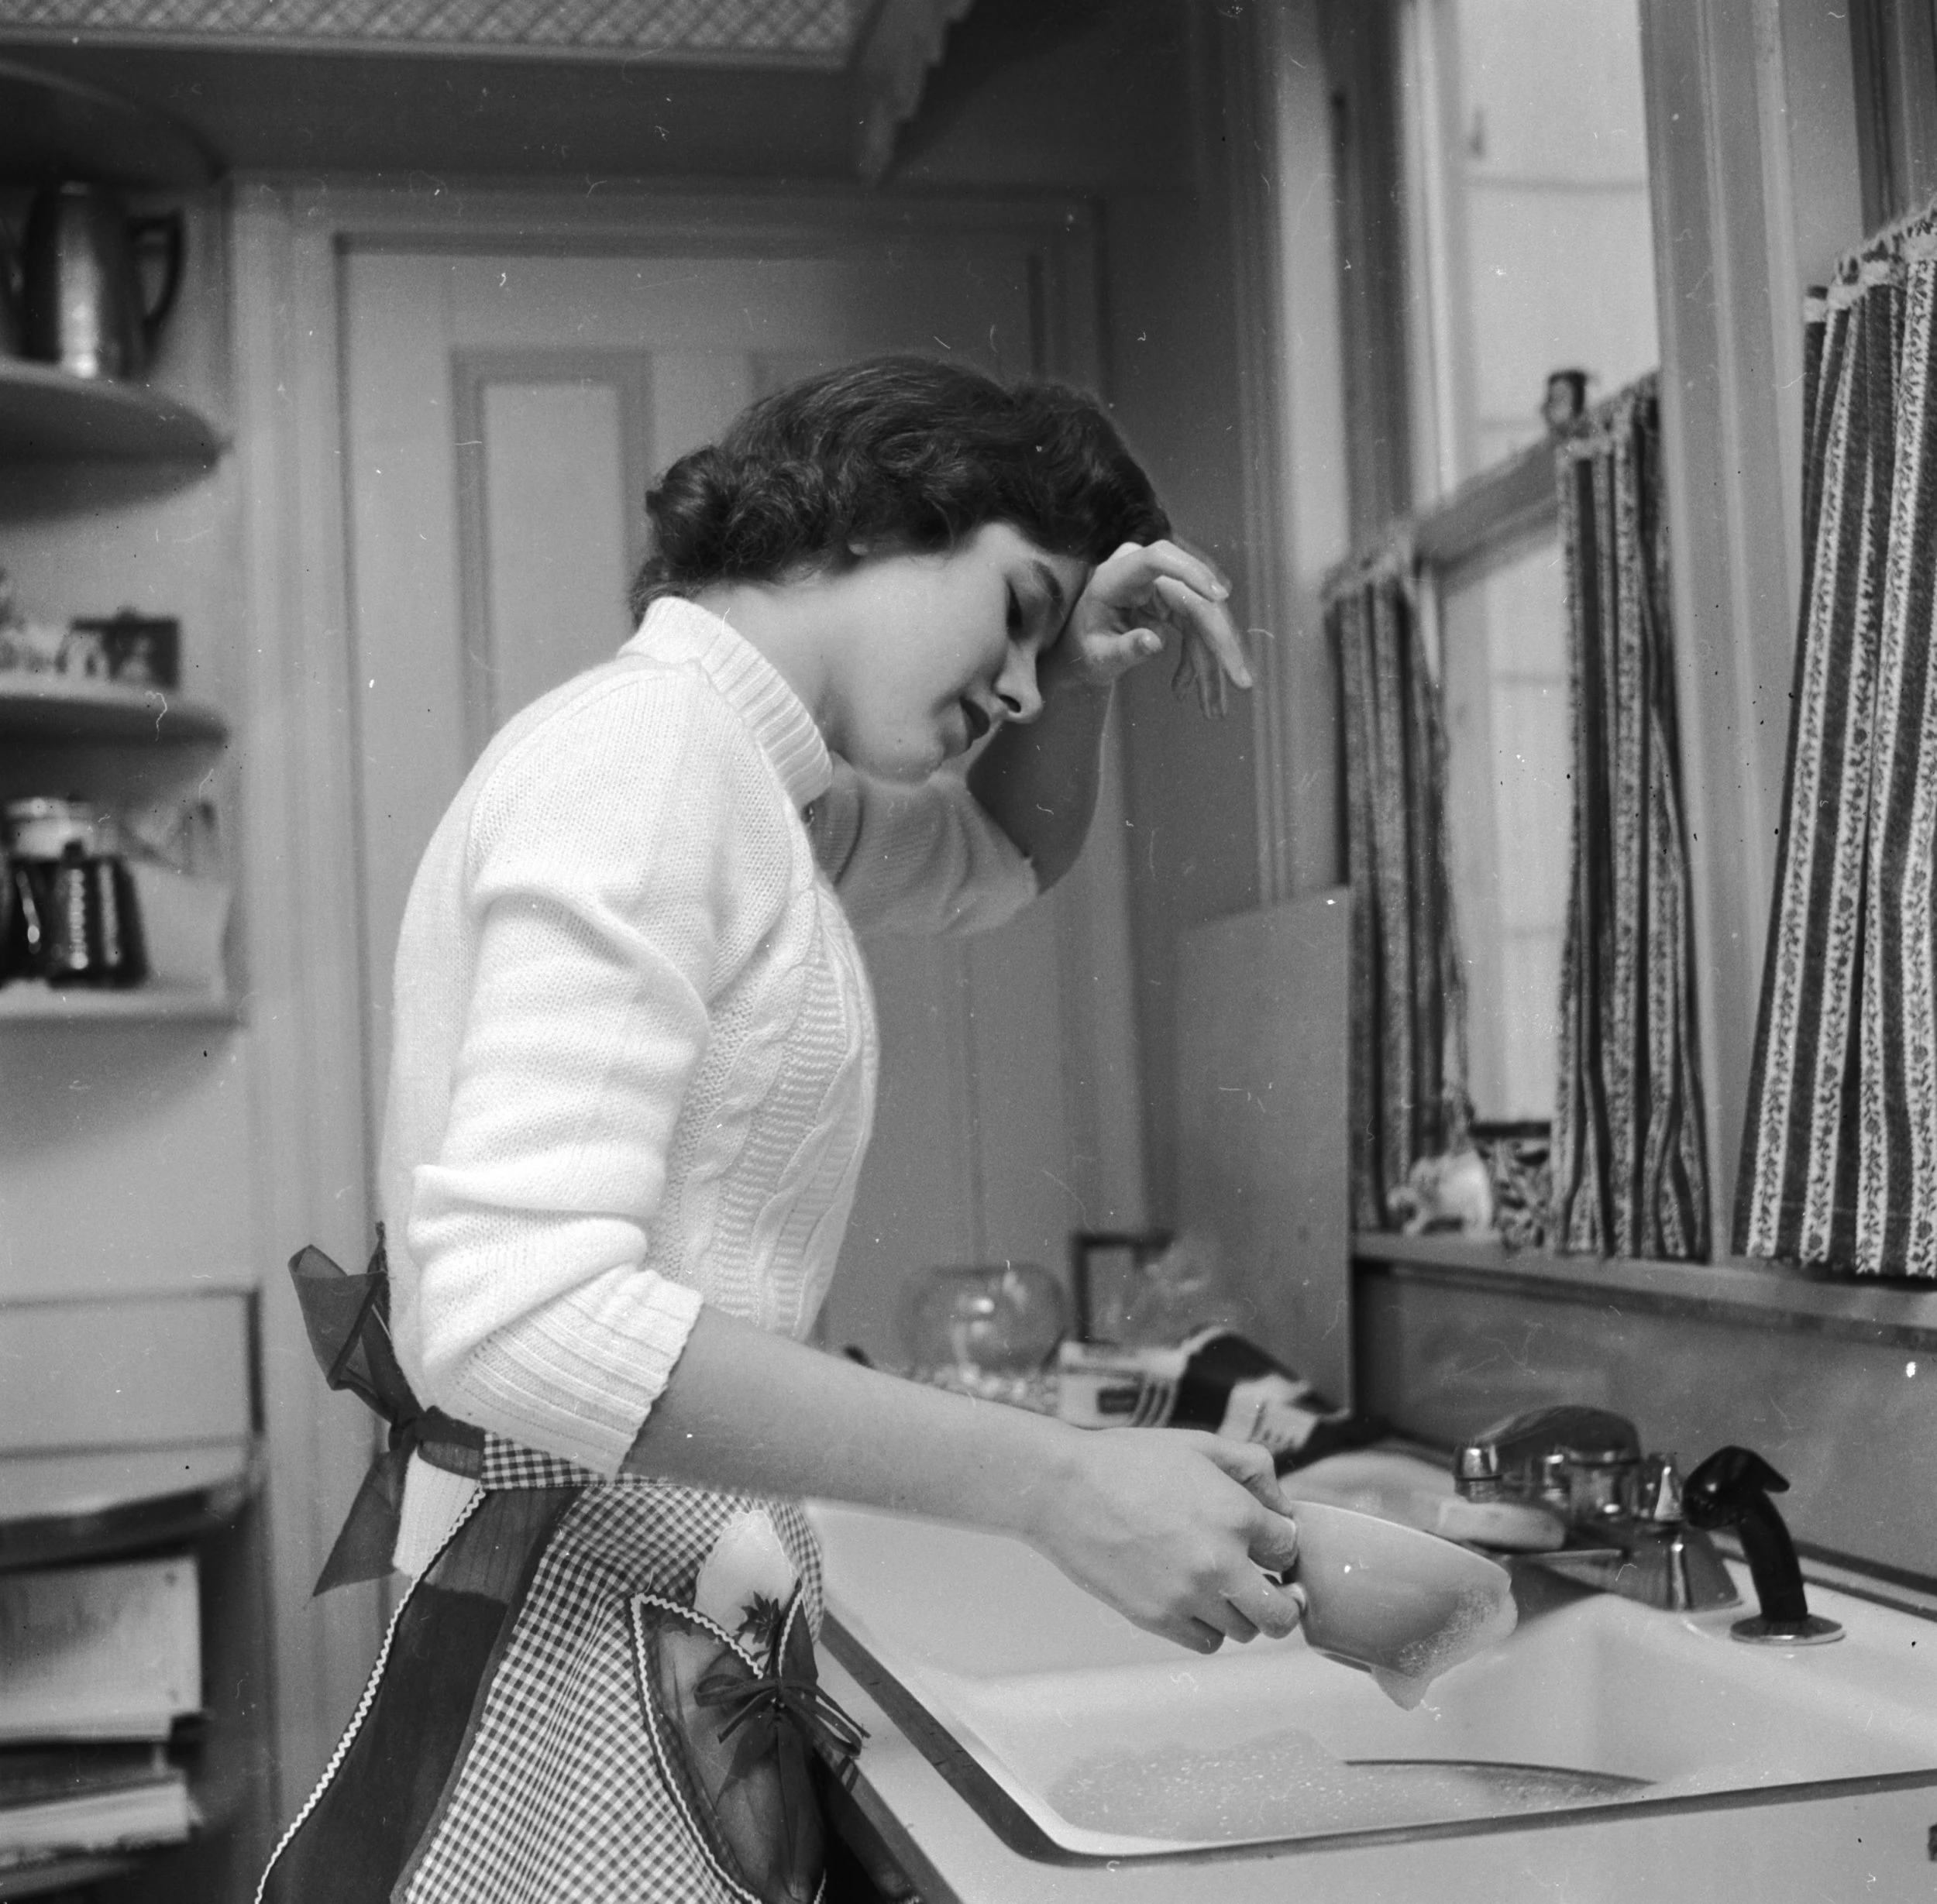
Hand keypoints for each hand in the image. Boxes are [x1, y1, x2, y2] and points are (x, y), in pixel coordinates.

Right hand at [1021, 1428, 1305, 1652]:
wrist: (1063, 1488)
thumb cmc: (1126, 1461)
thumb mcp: (1197, 1444)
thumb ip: (1252, 1466)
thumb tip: (1282, 1506)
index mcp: (1236, 1514)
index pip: (1288, 1547)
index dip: (1277, 1542)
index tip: (1264, 1541)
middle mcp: (1220, 1562)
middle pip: (1281, 1613)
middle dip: (1282, 1600)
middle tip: (1266, 1587)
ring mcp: (1189, 1596)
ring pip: (1245, 1631)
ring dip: (1239, 1611)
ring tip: (1217, 1586)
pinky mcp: (1157, 1618)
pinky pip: (1206, 1642)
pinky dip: (1206, 1626)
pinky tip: (1191, 1598)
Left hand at [1050, 540, 1256, 716]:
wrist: (1079, 648)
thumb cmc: (1082, 648)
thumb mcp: (1096, 655)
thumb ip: (1123, 649)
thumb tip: (1155, 642)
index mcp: (1119, 574)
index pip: (1160, 559)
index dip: (1192, 572)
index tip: (1219, 596)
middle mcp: (1147, 575)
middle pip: (1196, 600)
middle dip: (1221, 644)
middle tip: (1241, 681)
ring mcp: (1164, 588)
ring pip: (1204, 623)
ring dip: (1212, 667)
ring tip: (1214, 709)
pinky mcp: (1175, 604)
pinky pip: (1197, 633)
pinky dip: (1196, 664)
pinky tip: (1185, 691)